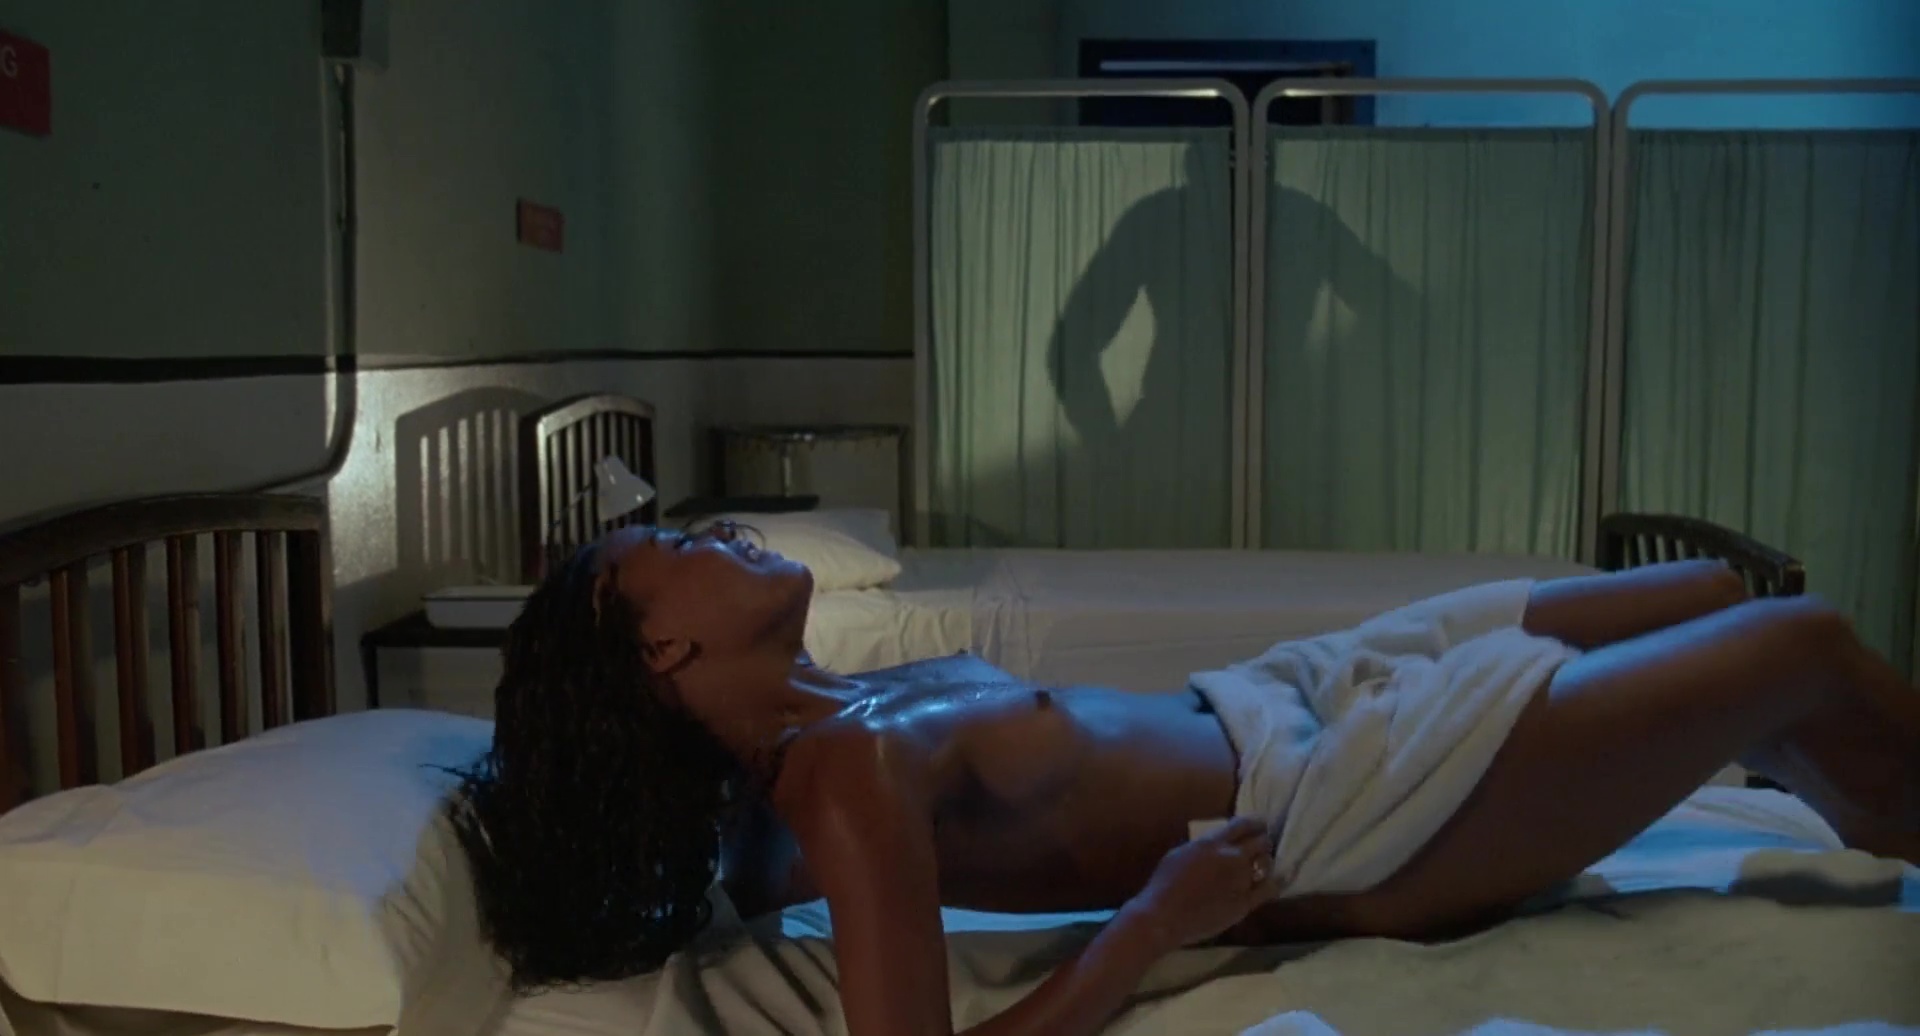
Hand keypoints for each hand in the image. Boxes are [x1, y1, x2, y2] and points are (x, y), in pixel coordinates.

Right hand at [1126, 817, 1282, 949]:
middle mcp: (1232, 857)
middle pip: (1261, 842)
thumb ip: (1203, 847)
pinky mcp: (1245, 903)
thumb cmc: (1164, 883)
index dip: (1255, 822)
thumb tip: (1216, 844)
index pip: (1243, 824)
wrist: (1165, 915)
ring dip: (1265, 862)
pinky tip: (1266, 884)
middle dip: (1262, 841)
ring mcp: (1241, 880)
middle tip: (1260, 846)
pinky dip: (1270, 883)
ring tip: (1261, 865)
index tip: (1259, 824)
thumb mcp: (1181, 853)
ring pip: (1267, 863)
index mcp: (1213, 842)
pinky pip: (1269, 889)